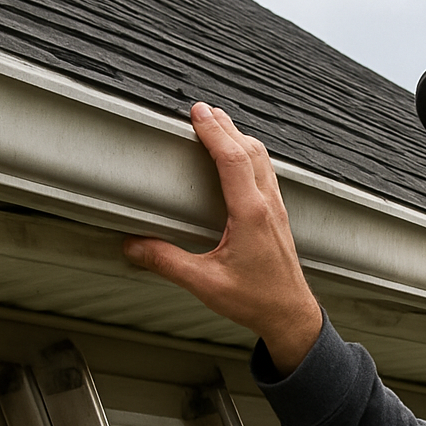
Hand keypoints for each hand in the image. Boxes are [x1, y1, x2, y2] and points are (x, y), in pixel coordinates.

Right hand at [124, 103, 322, 374]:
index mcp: (251, 215)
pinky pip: (267, 175)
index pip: (233, 159)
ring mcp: (277, 211)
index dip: (214, 132)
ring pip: (262, 160)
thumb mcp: (205, 284)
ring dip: (240, 138)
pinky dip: (251, 156)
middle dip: (226, 126)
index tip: (198, 112)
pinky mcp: (279, 219)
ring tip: (220, 125)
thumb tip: (134, 246)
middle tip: (203, 110)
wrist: (291, 316)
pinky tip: (241, 160)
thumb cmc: (256, 301)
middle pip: (250, 150)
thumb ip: (167, 262)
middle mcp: (268, 206)